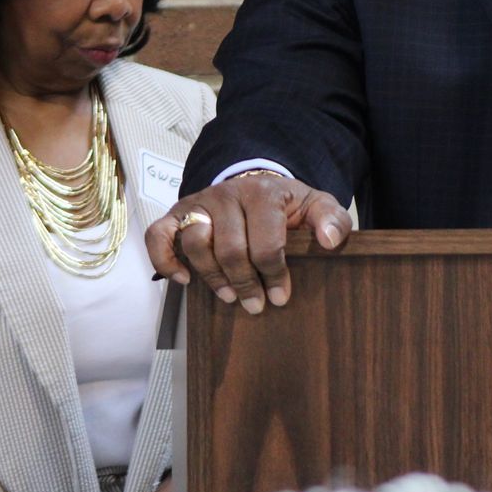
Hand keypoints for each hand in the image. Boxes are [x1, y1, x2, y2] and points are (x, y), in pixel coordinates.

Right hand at [143, 175, 350, 314]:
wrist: (256, 185)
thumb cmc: (286, 205)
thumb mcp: (316, 206)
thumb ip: (333, 220)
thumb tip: (330, 241)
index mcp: (263, 192)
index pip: (266, 242)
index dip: (274, 274)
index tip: (280, 297)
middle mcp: (227, 194)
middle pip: (230, 248)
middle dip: (245, 283)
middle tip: (256, 305)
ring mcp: (199, 203)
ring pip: (196, 243)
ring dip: (212, 277)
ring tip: (229, 296)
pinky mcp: (177, 213)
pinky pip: (158, 235)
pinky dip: (166, 259)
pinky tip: (184, 280)